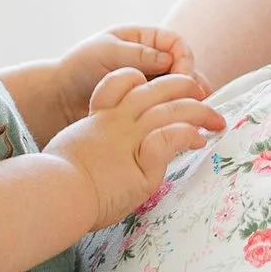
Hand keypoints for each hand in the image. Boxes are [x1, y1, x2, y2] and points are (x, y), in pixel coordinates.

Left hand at [41, 24, 204, 133]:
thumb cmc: (79, 67)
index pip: (175, 44)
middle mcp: (151, 60)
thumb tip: (168, 60)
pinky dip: (176, 112)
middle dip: (191, 81)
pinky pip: (167, 106)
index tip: (180, 74)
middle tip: (195, 98)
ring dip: (188, 98)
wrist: (61, 98)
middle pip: (183, 67)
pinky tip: (181, 121)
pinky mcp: (146, 103)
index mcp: (143, 39)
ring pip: (179, 88)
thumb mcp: (106, 52)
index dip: (183, 58)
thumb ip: (137, 54)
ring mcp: (150, 82)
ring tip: (196, 111)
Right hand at [44, 68, 224, 227]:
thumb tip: (93, 159)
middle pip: (155, 90)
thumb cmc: (55, 180)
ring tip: (215, 119)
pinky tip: (199, 140)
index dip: (139, 79)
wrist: (56, 192)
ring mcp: (130, 139)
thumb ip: (89, 146)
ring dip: (199, 112)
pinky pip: (172, 137)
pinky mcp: (143, 160)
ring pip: (171, 111)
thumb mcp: (70, 152)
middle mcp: (116, 122)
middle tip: (202, 93)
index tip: (151, 83)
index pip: (119, 83)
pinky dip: (188, 135)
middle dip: (183, 87)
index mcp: (98, 119)